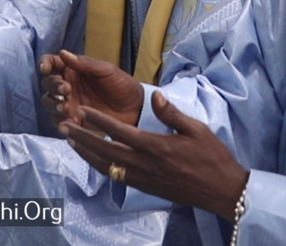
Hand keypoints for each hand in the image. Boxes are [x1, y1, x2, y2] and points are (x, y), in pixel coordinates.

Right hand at [39, 50, 143, 126]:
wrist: (137, 110)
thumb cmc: (122, 85)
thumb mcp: (106, 70)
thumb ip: (84, 63)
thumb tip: (62, 53)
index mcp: (72, 70)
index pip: (51, 63)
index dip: (44, 64)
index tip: (46, 68)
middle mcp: (67, 86)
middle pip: (47, 84)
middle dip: (52, 86)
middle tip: (66, 90)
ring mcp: (69, 104)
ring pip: (48, 102)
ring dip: (52, 104)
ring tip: (65, 108)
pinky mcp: (73, 122)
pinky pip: (58, 121)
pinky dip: (59, 121)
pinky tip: (69, 120)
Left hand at [59, 92, 248, 220]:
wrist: (222, 191)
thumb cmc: (211, 157)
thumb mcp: (196, 129)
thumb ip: (172, 113)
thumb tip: (155, 95)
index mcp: (155, 146)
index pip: (119, 131)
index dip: (97, 120)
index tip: (81, 109)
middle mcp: (144, 164)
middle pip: (105, 150)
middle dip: (82, 137)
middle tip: (62, 125)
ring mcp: (143, 178)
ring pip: (106, 166)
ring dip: (85, 153)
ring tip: (69, 139)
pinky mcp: (144, 188)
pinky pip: (115, 177)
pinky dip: (99, 166)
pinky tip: (90, 158)